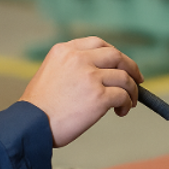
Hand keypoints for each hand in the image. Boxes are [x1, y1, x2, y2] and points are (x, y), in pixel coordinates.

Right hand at [19, 36, 143, 146]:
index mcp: (65, 50)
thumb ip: (72, 66)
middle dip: (131, 67)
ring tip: (129, 102)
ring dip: (131, 90)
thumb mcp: (51, 73)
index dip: (114, 54)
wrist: (30, 125)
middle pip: (116, 55)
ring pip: (124, 77)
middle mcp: (78, 59)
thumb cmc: (39, 107)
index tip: (122, 64)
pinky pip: (123, 95)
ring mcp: (90, 76)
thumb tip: (101, 74)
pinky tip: (121, 111)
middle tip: (137, 80)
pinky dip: (127, 103)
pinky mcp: (98, 96)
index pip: (98, 43)